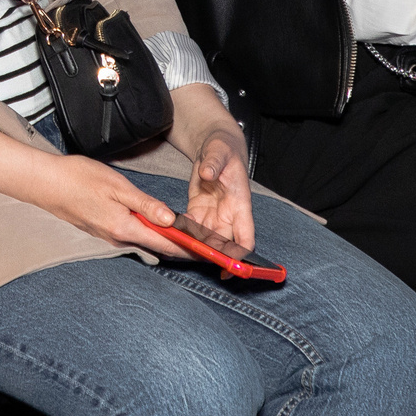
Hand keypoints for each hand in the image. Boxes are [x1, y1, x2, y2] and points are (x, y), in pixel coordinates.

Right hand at [25, 150, 192, 256]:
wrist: (45, 183)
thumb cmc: (78, 178)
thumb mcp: (117, 186)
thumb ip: (145, 204)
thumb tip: (171, 219)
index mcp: (124, 228)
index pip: (165, 243)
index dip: (189, 248)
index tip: (208, 250)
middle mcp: (117, 238)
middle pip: (156, 246)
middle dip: (181, 246)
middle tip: (204, 243)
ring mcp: (108, 236)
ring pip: (144, 241)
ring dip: (165, 240)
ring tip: (187, 236)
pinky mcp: (101, 230)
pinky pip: (131, 236)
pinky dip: (148, 234)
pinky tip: (154, 225)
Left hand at [184, 126, 253, 255]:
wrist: (216, 148)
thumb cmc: (223, 149)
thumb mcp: (219, 151)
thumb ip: (214, 162)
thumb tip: (207, 172)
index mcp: (240, 204)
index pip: (245, 237)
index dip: (239, 256)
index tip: (229, 268)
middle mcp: (229, 215)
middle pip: (224, 245)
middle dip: (211, 255)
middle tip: (192, 258)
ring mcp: (214, 215)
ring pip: (206, 240)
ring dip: (194, 246)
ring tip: (176, 247)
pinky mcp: (199, 211)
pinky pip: (192, 229)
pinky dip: (183, 234)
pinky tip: (170, 234)